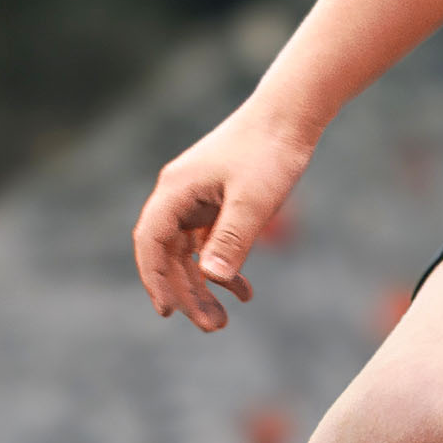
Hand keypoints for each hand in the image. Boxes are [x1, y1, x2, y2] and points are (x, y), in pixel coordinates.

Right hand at [129, 98, 317, 335]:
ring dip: (203, 287)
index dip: (155, 279)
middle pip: (168, 254)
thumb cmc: (270, 151)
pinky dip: (223, 268)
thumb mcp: (254, 200)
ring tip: (223, 321)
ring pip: (188, 254)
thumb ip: (232, 239)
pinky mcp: (216, 202)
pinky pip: (208, 244)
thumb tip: (210, 278)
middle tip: (212, 327)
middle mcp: (178, 195)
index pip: (150, 242)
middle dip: (187, 293)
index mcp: (175, 190)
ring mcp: (196, 199)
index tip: (168, 312)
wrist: (291, 115)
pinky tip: (244, 292)